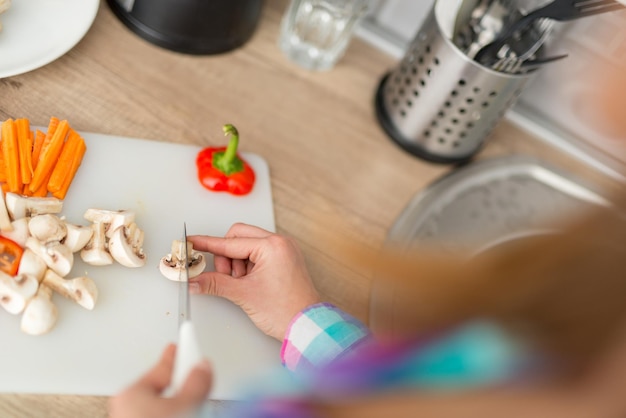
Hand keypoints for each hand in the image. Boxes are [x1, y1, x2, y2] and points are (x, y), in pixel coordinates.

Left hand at [109, 344, 211, 417]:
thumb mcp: (184, 404)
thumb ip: (196, 383)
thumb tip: (203, 366)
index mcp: (130, 392)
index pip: (162, 366)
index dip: (179, 353)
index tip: (186, 337)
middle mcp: (124, 406)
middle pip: (160, 385)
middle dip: (179, 381)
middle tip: (196, 377)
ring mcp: (128, 417)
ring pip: (159, 403)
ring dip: (176, 400)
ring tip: (192, 406)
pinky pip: (156, 413)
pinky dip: (169, 411)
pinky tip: (182, 413)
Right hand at [188, 223, 320, 340]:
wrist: (306, 326)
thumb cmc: (286, 311)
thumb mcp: (244, 295)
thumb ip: (215, 284)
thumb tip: (195, 281)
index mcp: (272, 246)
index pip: (230, 242)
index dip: (208, 244)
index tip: (192, 242)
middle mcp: (280, 243)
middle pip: (238, 237)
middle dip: (227, 256)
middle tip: (226, 277)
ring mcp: (284, 250)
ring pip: (247, 245)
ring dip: (237, 263)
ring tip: (243, 285)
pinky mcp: (284, 260)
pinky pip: (259, 254)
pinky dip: (248, 266)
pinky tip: (249, 282)